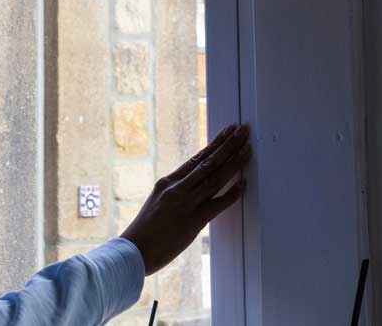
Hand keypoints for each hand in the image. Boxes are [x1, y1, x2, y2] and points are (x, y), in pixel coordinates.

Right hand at [120, 123, 250, 275]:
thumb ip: (175, 193)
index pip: (196, 158)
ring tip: (248, 148)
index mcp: (167, 182)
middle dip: (228, 145)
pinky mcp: (193, 221)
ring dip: (234, 162)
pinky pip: (218, 204)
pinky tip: (244, 183)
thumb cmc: (144, 231)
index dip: (215, 143)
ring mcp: (185, 203)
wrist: (133, 251)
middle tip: (243, 130)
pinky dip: (232, 193)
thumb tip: (194, 188)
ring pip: (215, 177)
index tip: (228, 131)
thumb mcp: (157, 203)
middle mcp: (177, 188)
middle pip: (208, 162)